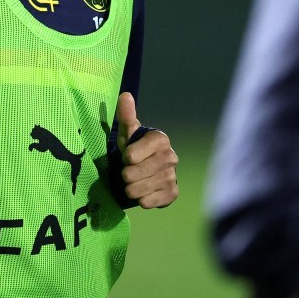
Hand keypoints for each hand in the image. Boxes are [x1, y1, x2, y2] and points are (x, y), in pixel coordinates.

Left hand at [117, 92, 178, 208]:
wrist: (144, 172)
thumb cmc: (134, 149)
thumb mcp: (126, 133)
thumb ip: (126, 115)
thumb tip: (125, 95)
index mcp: (160, 139)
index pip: (132, 155)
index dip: (125, 157)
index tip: (127, 157)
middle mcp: (171, 156)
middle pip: (134, 174)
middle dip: (126, 175)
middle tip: (127, 172)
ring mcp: (173, 176)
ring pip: (140, 189)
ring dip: (131, 189)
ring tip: (132, 183)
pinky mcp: (172, 193)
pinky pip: (149, 202)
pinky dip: (141, 200)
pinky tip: (143, 193)